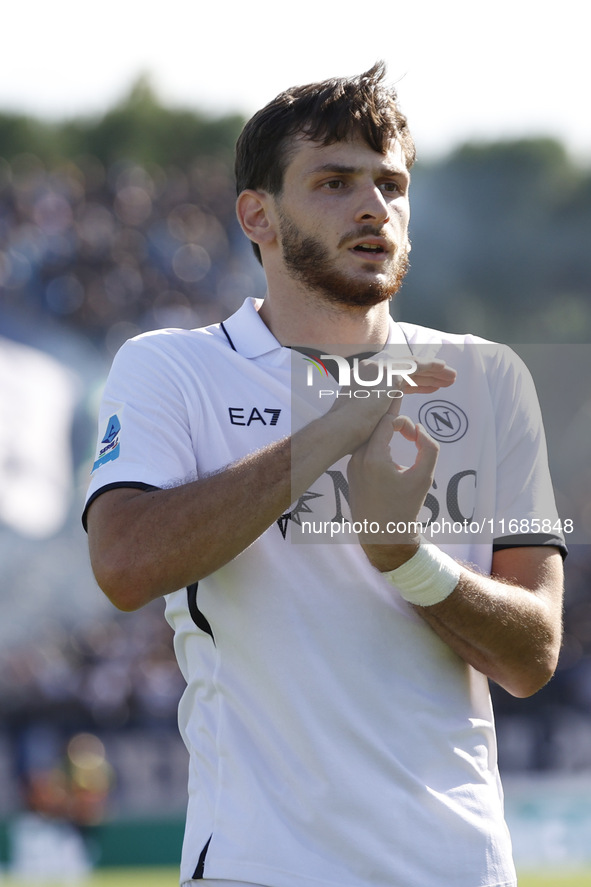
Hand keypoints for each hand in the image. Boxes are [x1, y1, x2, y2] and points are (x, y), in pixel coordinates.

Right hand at [325, 357, 455, 454]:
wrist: (342, 430)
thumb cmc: (349, 435)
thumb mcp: (365, 421)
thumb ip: (376, 414)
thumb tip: (380, 420)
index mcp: (365, 381)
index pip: (396, 381)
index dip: (414, 385)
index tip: (429, 388)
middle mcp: (371, 370)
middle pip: (406, 371)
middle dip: (426, 376)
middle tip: (444, 380)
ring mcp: (380, 369)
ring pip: (413, 366)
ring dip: (433, 371)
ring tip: (451, 377)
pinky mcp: (389, 373)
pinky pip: (416, 366)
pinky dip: (430, 366)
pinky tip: (444, 369)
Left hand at [347, 414, 438, 570]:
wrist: (383, 535)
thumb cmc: (405, 507)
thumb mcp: (424, 477)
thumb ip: (429, 447)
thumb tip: (418, 428)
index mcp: (372, 458)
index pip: (386, 422)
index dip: (403, 420)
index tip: (415, 434)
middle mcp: (357, 459)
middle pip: (375, 427)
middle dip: (393, 422)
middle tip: (406, 416)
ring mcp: (351, 465)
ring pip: (369, 437)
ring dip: (385, 433)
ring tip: (401, 430)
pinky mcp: (351, 472)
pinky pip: (364, 449)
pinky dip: (377, 444)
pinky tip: (388, 444)